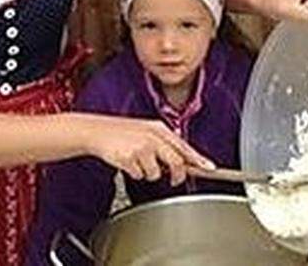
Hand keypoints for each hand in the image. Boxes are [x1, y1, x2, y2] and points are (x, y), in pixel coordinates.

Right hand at [81, 115, 213, 185]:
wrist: (96, 131)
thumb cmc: (121, 132)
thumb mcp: (146, 130)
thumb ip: (164, 143)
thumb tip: (181, 160)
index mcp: (158, 129)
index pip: (184, 146)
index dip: (198, 159)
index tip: (210, 168)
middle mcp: (152, 137)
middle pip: (176, 162)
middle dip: (177, 175)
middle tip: (174, 179)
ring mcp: (141, 147)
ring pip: (157, 172)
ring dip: (149, 173)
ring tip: (138, 162)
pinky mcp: (130, 158)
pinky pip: (140, 175)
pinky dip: (135, 173)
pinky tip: (128, 163)